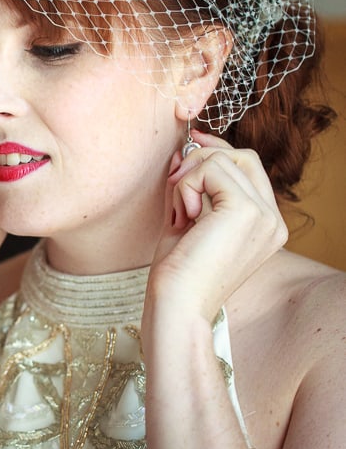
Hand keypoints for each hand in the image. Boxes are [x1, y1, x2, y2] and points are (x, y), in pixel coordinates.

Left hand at [148, 131, 287, 322]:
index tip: (191, 143)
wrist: (176, 305)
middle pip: (241, 156)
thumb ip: (192, 186)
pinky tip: (184, 217)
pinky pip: (210, 169)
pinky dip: (186, 187)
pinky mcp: (247, 211)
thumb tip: (186, 149)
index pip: (248, 167)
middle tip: (175, 188)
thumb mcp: (186, 220)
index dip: (217, 150)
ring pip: (222, 160)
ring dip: (187, 181)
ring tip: (180, 215)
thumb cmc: (177, 272)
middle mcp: (273, 220)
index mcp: (265, 224)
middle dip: (200, 160)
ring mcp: (265, 215)